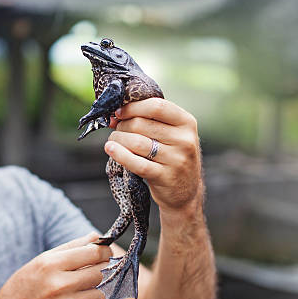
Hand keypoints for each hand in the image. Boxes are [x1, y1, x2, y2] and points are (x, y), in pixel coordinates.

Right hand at [0, 232, 111, 298]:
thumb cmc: (24, 286)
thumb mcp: (41, 260)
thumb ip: (71, 247)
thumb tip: (96, 237)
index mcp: (50, 264)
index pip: (93, 254)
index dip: (104, 252)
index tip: (105, 253)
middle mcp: (57, 285)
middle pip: (99, 273)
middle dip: (101, 271)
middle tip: (94, 272)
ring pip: (100, 294)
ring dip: (96, 291)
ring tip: (82, 290)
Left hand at [106, 98, 202, 215]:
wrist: (186, 191)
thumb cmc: (172, 156)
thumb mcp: (172, 134)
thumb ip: (150, 121)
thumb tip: (117, 115)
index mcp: (187, 122)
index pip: (156, 106)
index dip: (133, 107)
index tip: (118, 112)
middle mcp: (185, 140)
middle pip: (142, 124)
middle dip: (122, 125)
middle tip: (115, 129)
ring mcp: (177, 159)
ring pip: (137, 143)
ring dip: (118, 139)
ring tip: (113, 141)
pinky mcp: (165, 177)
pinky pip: (137, 163)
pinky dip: (120, 154)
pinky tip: (110, 149)